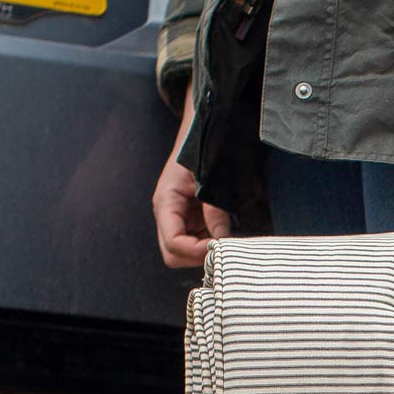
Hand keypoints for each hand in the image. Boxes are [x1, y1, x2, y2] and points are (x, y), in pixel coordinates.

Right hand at [152, 83, 232, 266]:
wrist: (202, 136)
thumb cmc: (203, 152)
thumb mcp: (210, 180)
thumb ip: (215, 211)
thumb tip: (222, 241)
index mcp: (166, 204)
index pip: (173, 244)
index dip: (197, 251)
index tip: (221, 245)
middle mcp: (167, 216)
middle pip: (173, 256)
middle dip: (198, 257)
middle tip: (224, 247)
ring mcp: (178, 221)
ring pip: (185, 255)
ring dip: (206, 253)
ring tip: (227, 240)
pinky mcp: (191, 222)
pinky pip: (197, 245)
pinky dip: (212, 245)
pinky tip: (227, 235)